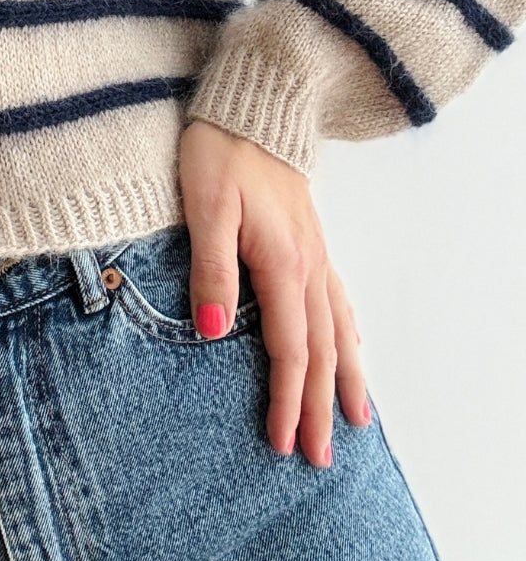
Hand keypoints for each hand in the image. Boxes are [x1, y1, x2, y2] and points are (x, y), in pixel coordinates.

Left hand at [177, 118, 370, 466]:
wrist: (254, 102)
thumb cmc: (221, 150)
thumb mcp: (205, 206)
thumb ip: (210, 270)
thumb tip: (209, 333)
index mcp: (282, 264)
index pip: (289, 349)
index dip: (286, 400)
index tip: (283, 443)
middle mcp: (309, 264)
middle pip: (321, 350)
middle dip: (320, 407)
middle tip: (322, 458)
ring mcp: (315, 251)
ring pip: (338, 328)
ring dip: (346, 377)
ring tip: (356, 419)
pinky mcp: (310, 238)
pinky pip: (339, 297)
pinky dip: (349, 331)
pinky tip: (353, 346)